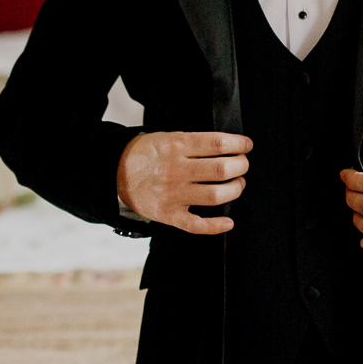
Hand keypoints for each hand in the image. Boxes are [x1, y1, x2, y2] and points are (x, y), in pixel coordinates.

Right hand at [117, 132, 249, 234]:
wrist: (116, 174)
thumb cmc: (148, 154)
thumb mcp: (168, 137)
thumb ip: (196, 142)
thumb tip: (230, 146)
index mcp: (177, 146)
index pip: (218, 143)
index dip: (239, 144)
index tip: (246, 145)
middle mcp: (176, 170)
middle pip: (221, 169)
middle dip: (241, 166)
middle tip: (242, 164)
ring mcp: (173, 194)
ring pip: (215, 195)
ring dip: (235, 189)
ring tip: (236, 184)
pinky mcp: (169, 215)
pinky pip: (196, 225)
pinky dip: (216, 226)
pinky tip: (228, 222)